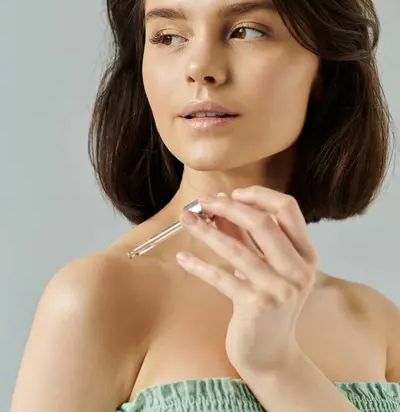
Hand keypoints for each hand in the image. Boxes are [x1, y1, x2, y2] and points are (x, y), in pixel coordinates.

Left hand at [176, 186, 318, 378]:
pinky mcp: (256, 306)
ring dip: (206, 230)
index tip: (233, 194)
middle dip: (228, 207)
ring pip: (237, 248)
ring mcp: (279, 289)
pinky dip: (199, 265)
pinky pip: (221, 278)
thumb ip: (249, 236)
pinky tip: (183, 257)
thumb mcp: (266, 266)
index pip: (288, 209)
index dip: (259, 196)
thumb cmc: (268, 304)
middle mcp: (298, 270)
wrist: (271, 355)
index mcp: (306, 254)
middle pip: (263, 223)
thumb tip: (222, 203)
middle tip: (203, 202)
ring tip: (186, 219)